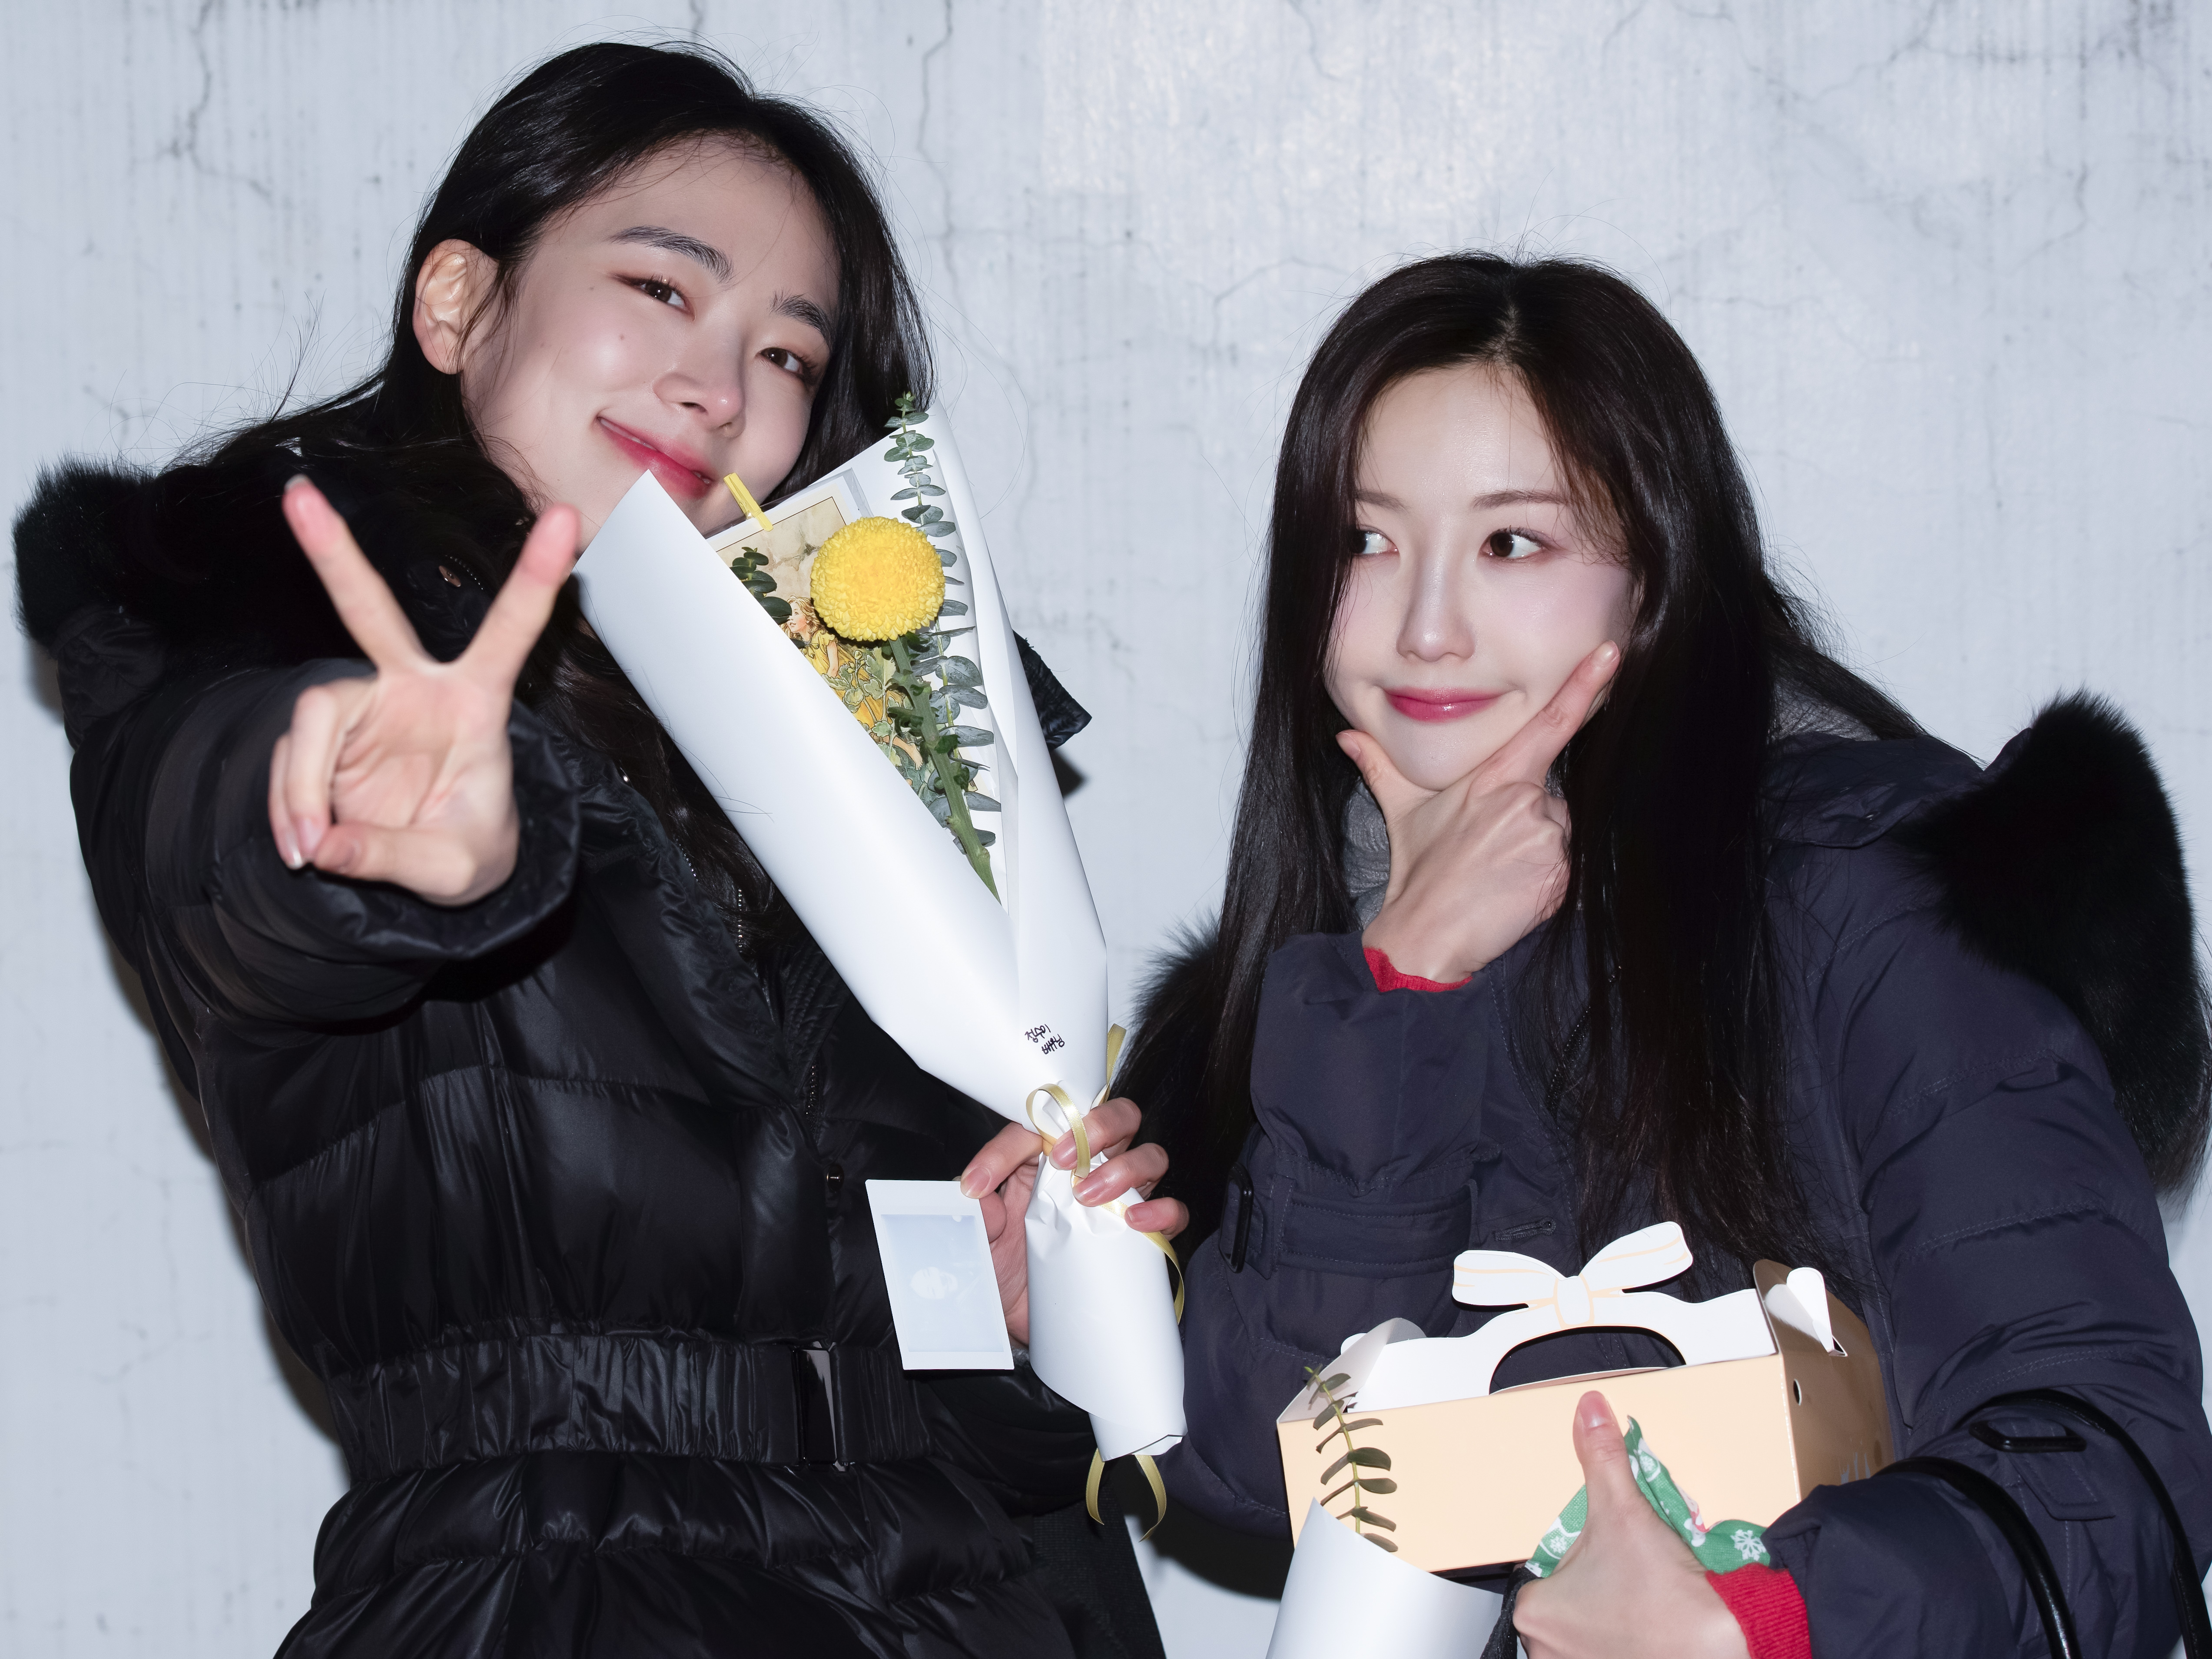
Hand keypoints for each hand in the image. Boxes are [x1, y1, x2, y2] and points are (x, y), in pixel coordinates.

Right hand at [266, 477, 577, 904]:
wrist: (435, 872)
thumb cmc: (467, 853)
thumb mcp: (452, 870)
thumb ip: (393, 855)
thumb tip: (322, 843)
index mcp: (476, 703)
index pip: (509, 631)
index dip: (536, 578)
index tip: (566, 517)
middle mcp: (415, 689)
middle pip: (370, 613)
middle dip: (333, 554)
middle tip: (298, 495)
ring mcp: (364, 708)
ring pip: (312, 717)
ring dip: (298, 788)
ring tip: (307, 851)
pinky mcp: (323, 737)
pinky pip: (288, 761)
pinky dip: (286, 810)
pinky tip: (301, 847)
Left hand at [958, 1097, 1186, 1346]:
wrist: (1020, 1322)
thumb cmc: (1002, 1268)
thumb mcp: (979, 1241)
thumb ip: (977, 1213)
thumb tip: (980, 1195)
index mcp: (1044, 1158)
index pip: (1042, 1123)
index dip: (1013, 1143)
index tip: (984, 1181)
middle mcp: (1089, 1169)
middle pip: (1116, 1119)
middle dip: (1097, 1127)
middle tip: (1066, 1160)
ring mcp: (1120, 1200)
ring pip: (1149, 1157)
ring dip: (1126, 1167)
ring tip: (1091, 1196)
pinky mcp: (1141, 1237)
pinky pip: (1173, 1212)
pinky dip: (1163, 1211)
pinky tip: (1137, 1222)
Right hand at [1342, 641, 1617, 981]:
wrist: (1426, 935)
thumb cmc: (1417, 873)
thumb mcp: (1401, 811)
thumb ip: (1380, 765)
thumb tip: (1346, 736)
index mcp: (1493, 777)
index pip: (1549, 724)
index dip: (1583, 686)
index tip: (1610, 654)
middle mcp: (1524, 801)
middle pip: (1548, 797)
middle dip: (1526, 819)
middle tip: (1487, 851)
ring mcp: (1545, 838)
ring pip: (1557, 833)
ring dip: (1535, 851)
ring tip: (1496, 875)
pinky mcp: (1558, 874)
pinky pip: (1564, 869)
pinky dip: (1543, 881)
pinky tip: (1511, 894)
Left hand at [1513, 1392, 1748, 1658]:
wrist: (1723, 1645)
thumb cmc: (1668, 1597)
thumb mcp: (1624, 1510)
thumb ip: (1601, 1458)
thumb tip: (1589, 1412)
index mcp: (1533, 1612)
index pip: (1545, 1568)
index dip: (1581, 1552)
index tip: (1606, 1551)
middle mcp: (1546, 1651)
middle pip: (1565, 1597)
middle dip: (1596, 1581)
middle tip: (1628, 1574)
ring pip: (1587, 1626)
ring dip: (1609, 1610)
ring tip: (1641, 1597)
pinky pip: (1609, 1650)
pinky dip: (1625, 1636)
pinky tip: (1649, 1624)